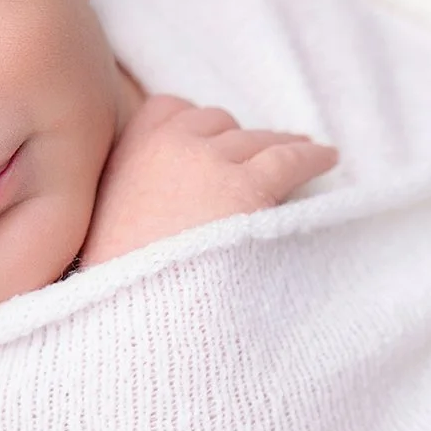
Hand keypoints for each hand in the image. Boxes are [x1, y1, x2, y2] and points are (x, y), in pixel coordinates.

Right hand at [78, 94, 338, 265]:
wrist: (136, 320)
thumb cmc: (121, 291)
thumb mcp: (104, 231)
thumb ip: (132, 202)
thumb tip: (162, 207)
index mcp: (127, 154)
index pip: (168, 110)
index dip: (193, 126)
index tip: (209, 142)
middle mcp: (170, 146)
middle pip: (217, 123)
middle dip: (237, 140)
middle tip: (259, 156)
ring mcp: (210, 163)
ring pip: (257, 140)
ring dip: (276, 146)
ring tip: (301, 151)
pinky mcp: (248, 188)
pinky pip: (290, 159)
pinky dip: (312, 157)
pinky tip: (326, 159)